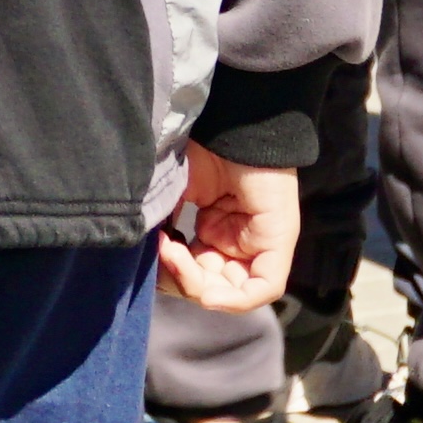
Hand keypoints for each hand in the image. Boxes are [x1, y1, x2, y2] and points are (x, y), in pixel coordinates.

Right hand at [157, 144, 293, 311]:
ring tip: (173, 252)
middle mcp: (238, 244)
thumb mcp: (174, 195)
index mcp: (215, 234)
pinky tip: (206, 292)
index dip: (169, 271)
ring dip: (196, 285)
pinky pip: (263, 288)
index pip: (193, 274)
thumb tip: (145, 258)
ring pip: (231, 292)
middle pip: (210, 287)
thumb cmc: (202, 149)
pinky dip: (234, 299)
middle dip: (179, 279)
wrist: (232, 123)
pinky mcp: (278, 242)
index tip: (152, 246)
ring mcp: (260, 245)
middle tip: (161, 251)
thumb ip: (162, 225)